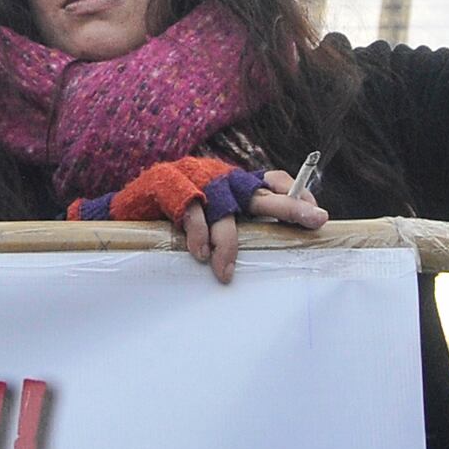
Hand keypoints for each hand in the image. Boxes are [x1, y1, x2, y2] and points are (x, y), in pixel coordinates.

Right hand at [177, 170, 327, 284]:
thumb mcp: (214, 219)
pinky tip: (200, 254)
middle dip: (288, 206)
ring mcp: (196, 179)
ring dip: (227, 241)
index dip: (296, 194)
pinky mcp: (169, 185)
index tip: (315, 213)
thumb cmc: (178, 217)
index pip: (273, 180)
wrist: (132, 201)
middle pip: (259, 193)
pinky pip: (190, 210)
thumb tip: (278, 250)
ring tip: (225, 270)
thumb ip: (243, 228)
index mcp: (235, 184)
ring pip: (224, 207)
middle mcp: (221, 178)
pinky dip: (197, 233)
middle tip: (313, 219)